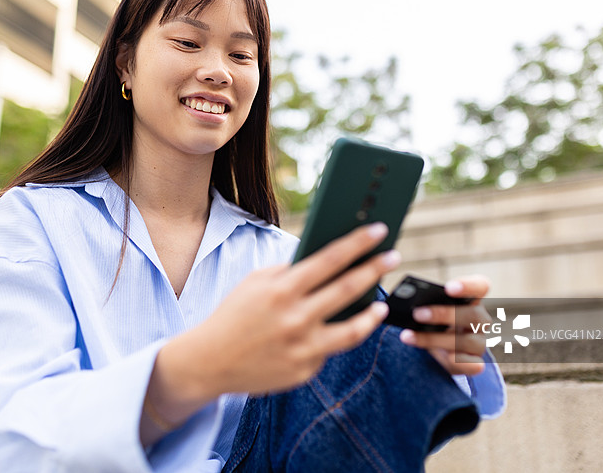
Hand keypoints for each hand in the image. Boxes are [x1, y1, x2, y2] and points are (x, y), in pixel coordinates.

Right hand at [147, 223, 398, 426]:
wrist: (209, 361)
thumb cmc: (235, 314)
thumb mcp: (256, 283)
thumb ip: (290, 272)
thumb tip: (328, 260)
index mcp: (282, 289)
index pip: (330, 259)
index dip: (358, 243)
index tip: (380, 230)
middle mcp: (296, 318)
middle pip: (349, 289)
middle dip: (375, 269)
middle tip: (393, 257)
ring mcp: (303, 348)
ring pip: (353, 330)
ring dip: (373, 314)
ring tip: (381, 305)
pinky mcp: (304, 371)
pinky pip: (328, 351)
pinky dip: (332, 338)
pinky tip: (335, 331)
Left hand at [398, 275, 491, 375]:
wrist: (435, 349)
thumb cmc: (431, 322)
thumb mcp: (427, 309)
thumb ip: (423, 303)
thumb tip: (407, 303)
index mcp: (472, 299)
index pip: (480, 286)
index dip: (468, 286)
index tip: (448, 288)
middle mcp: (480, 320)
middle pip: (473, 315)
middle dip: (444, 314)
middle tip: (418, 314)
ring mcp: (479, 342)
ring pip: (467, 341)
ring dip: (435, 339)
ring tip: (409, 336)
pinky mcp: (475, 363)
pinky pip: (472, 365)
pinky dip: (455, 361)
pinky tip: (439, 356)